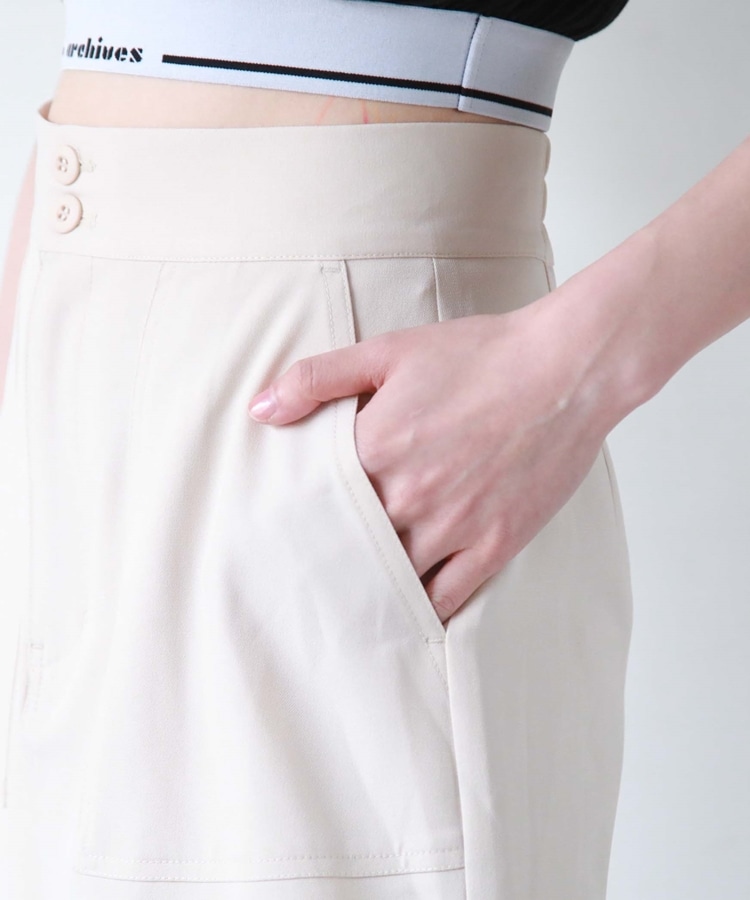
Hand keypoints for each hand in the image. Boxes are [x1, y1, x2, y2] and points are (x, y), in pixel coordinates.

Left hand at [247, 303, 614, 624]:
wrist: (566, 369)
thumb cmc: (480, 355)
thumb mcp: (389, 351)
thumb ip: (318, 379)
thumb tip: (260, 411)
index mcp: (376, 449)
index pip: (315, 503)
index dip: (297, 520)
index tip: (281, 533)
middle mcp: (409, 496)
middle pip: (349, 548)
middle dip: (327, 560)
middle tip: (304, 577)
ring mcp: (454, 527)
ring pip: (393, 579)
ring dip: (370, 588)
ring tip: (349, 599)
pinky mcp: (495, 544)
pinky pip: (448, 597)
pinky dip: (422, 609)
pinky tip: (406, 611)